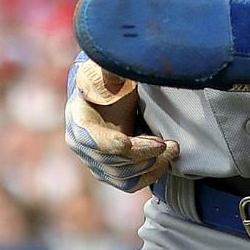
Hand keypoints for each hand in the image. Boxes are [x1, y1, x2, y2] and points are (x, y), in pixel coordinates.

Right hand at [65, 52, 178, 191]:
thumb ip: (110, 73)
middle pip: (113, 161)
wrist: (108, 99)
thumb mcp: (108, 74)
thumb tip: (115, 65)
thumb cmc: (109, 84)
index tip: (149, 142)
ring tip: (171, 150)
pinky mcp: (109, 173)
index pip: (94, 141)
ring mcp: (94, 162)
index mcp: (78, 120)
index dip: (117, 145)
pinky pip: (129, 184)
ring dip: (151, 165)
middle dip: (145, 154)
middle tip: (170, 145)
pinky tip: (164, 161)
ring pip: (123, 176)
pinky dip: (149, 175)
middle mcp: (81, 146)